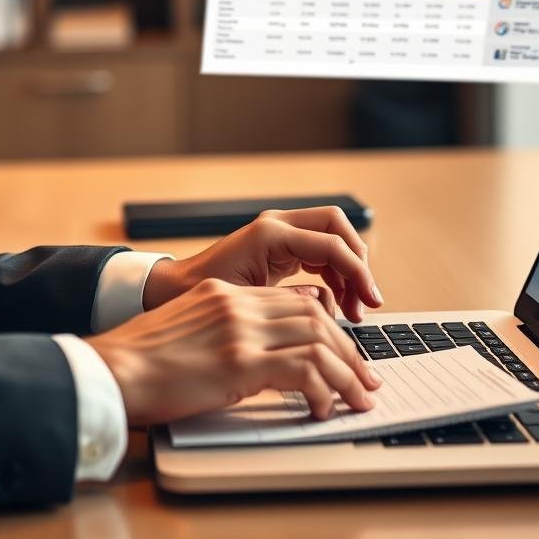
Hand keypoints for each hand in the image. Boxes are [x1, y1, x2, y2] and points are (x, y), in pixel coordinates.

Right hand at [90, 278, 382, 425]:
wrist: (108, 372)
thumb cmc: (137, 363)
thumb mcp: (186, 333)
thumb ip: (222, 333)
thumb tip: (254, 360)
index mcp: (225, 296)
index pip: (295, 300)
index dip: (329, 326)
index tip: (343, 352)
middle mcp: (237, 304)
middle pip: (316, 316)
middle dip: (349, 350)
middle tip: (365, 379)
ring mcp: (240, 330)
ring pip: (319, 340)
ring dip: (347, 373)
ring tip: (358, 398)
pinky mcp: (239, 361)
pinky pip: (303, 369)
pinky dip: (322, 390)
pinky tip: (321, 409)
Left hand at [142, 206, 381, 322]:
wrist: (168, 292)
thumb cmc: (197, 298)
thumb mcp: (246, 302)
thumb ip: (290, 301)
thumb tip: (331, 310)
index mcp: (270, 234)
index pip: (333, 243)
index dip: (358, 272)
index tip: (369, 302)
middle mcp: (277, 226)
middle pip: (339, 228)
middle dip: (359, 263)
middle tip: (367, 301)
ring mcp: (279, 235)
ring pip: (333, 240)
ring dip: (349, 273)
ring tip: (354, 311)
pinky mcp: (278, 249)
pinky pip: (319, 254)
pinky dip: (334, 277)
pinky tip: (336, 306)